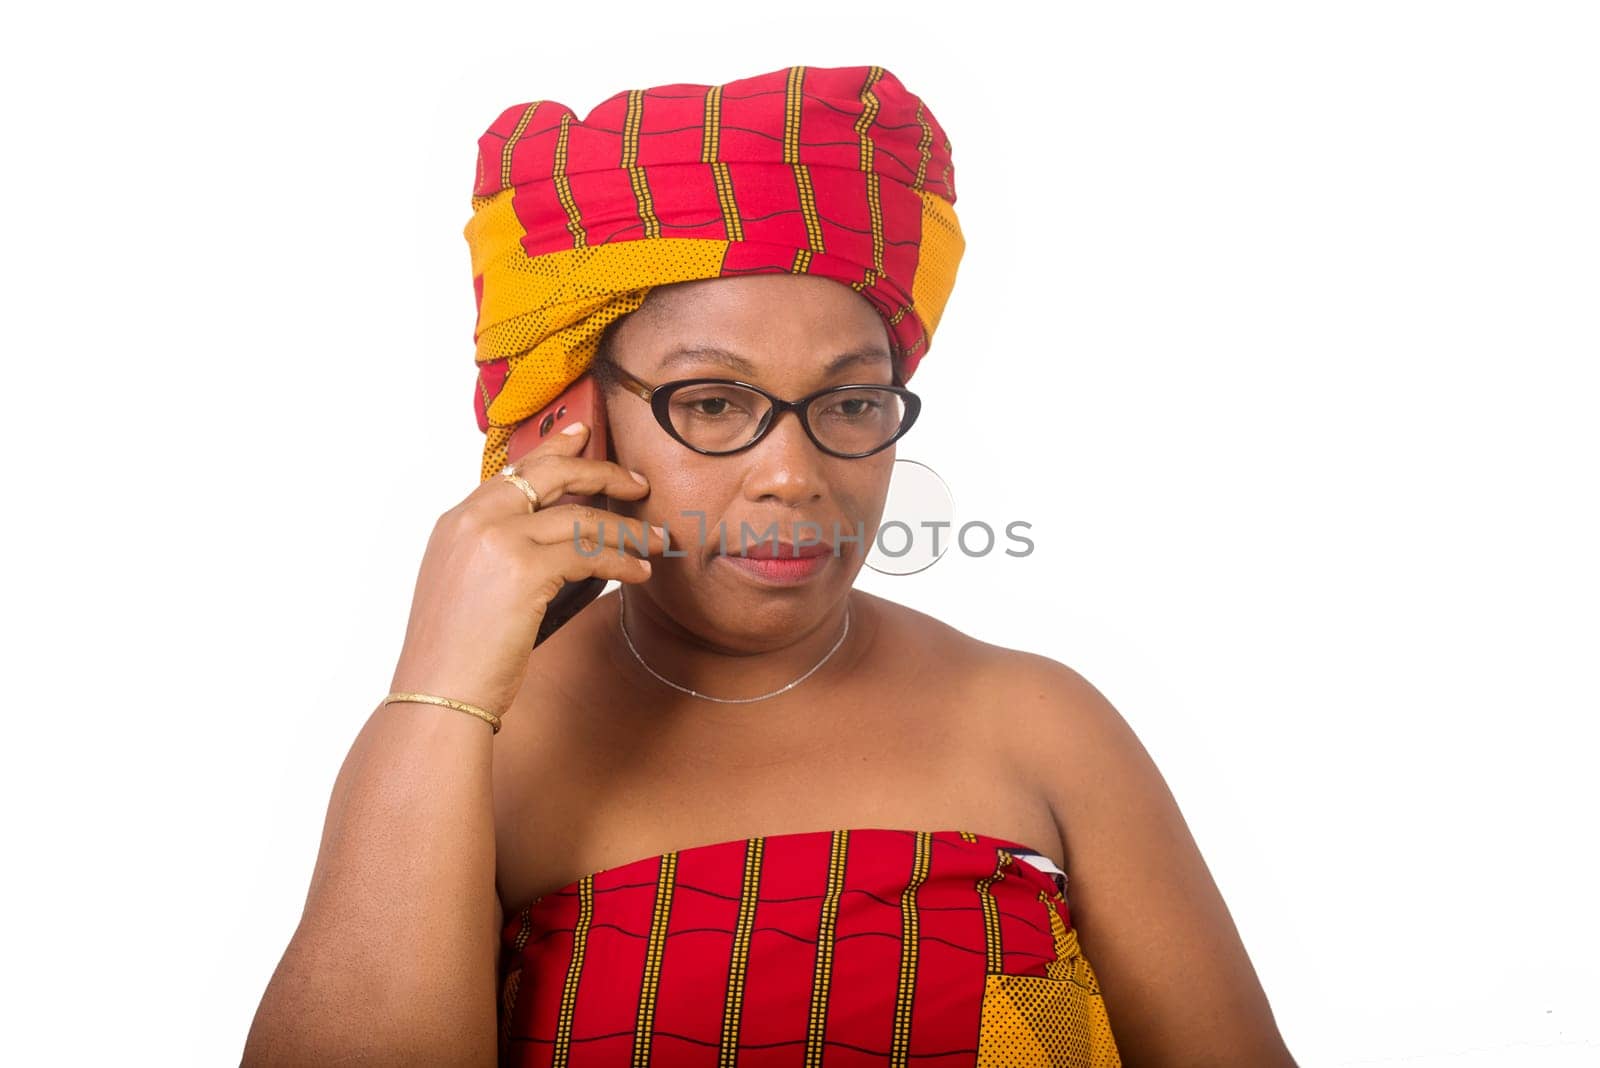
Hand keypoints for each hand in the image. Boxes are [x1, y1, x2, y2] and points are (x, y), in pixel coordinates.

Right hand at [387, 422, 665, 717]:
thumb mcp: (466, 586)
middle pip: (552, 474)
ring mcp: (498, 541)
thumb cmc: (455, 654)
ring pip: (581, 517)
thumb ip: (498, 552)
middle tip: (638, 482)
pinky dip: (623, 561)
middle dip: (603, 472)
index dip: (554, 449)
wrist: (438, 692)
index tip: (584, 435)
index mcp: (457, 522)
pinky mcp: (524, 570)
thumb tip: (554, 540)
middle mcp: (474, 521)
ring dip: (626, 529)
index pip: (514, 471)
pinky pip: (590, 554)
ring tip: (654, 541)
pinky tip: (639, 572)